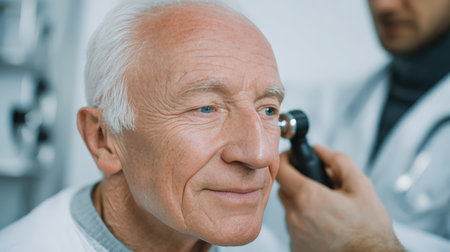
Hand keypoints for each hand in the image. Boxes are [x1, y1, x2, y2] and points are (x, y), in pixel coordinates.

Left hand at [276, 145, 404, 251]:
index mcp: (308, 197)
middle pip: (284, 189)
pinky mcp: (296, 247)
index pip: (281, 170)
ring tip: (326, 209)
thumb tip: (320, 150)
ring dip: (302, 204)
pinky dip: (304, 221)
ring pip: (290, 208)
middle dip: (298, 182)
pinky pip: (294, 226)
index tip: (292, 158)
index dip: (286, 160)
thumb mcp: (361, 187)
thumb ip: (339, 162)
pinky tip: (323, 224)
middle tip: (319, 186)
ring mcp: (294, 233)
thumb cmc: (370, 230)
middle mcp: (296, 216)